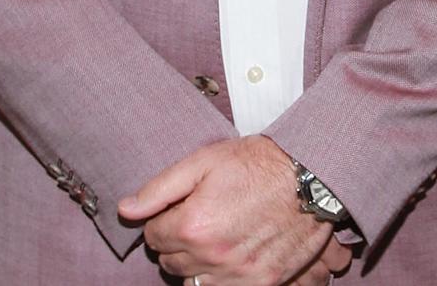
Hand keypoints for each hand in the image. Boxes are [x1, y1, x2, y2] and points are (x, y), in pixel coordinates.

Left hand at [121, 136, 342, 285]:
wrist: (310, 177)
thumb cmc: (257, 163)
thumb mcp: (203, 162)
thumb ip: (159, 189)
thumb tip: (125, 209)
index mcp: (193, 224)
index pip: (153, 237)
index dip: (162, 220)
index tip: (178, 208)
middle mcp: (213, 256)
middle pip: (170, 262)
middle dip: (176, 242)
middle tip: (196, 220)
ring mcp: (238, 274)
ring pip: (194, 282)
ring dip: (196, 264)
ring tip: (213, 237)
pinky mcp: (262, 282)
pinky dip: (219, 277)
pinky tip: (229, 254)